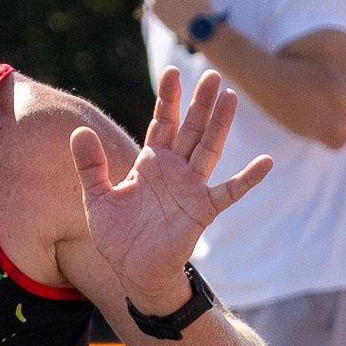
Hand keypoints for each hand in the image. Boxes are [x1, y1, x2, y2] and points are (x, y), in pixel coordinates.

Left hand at [69, 66, 270, 309]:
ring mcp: (191, 188)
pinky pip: (229, 192)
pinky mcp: (203, 211)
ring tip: (231, 98)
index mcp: (151, 162)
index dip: (168, 98)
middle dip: (201, 102)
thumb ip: (90, 165)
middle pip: (191, 128)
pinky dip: (248, 179)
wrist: (133, 273)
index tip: (172, 71)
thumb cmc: (117, 237)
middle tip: (212, 74)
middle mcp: (174, 170)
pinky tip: (266, 162)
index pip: (162, 122)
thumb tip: (79, 130)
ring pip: (209, 149)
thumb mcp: (97, 198)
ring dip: (221, 125)